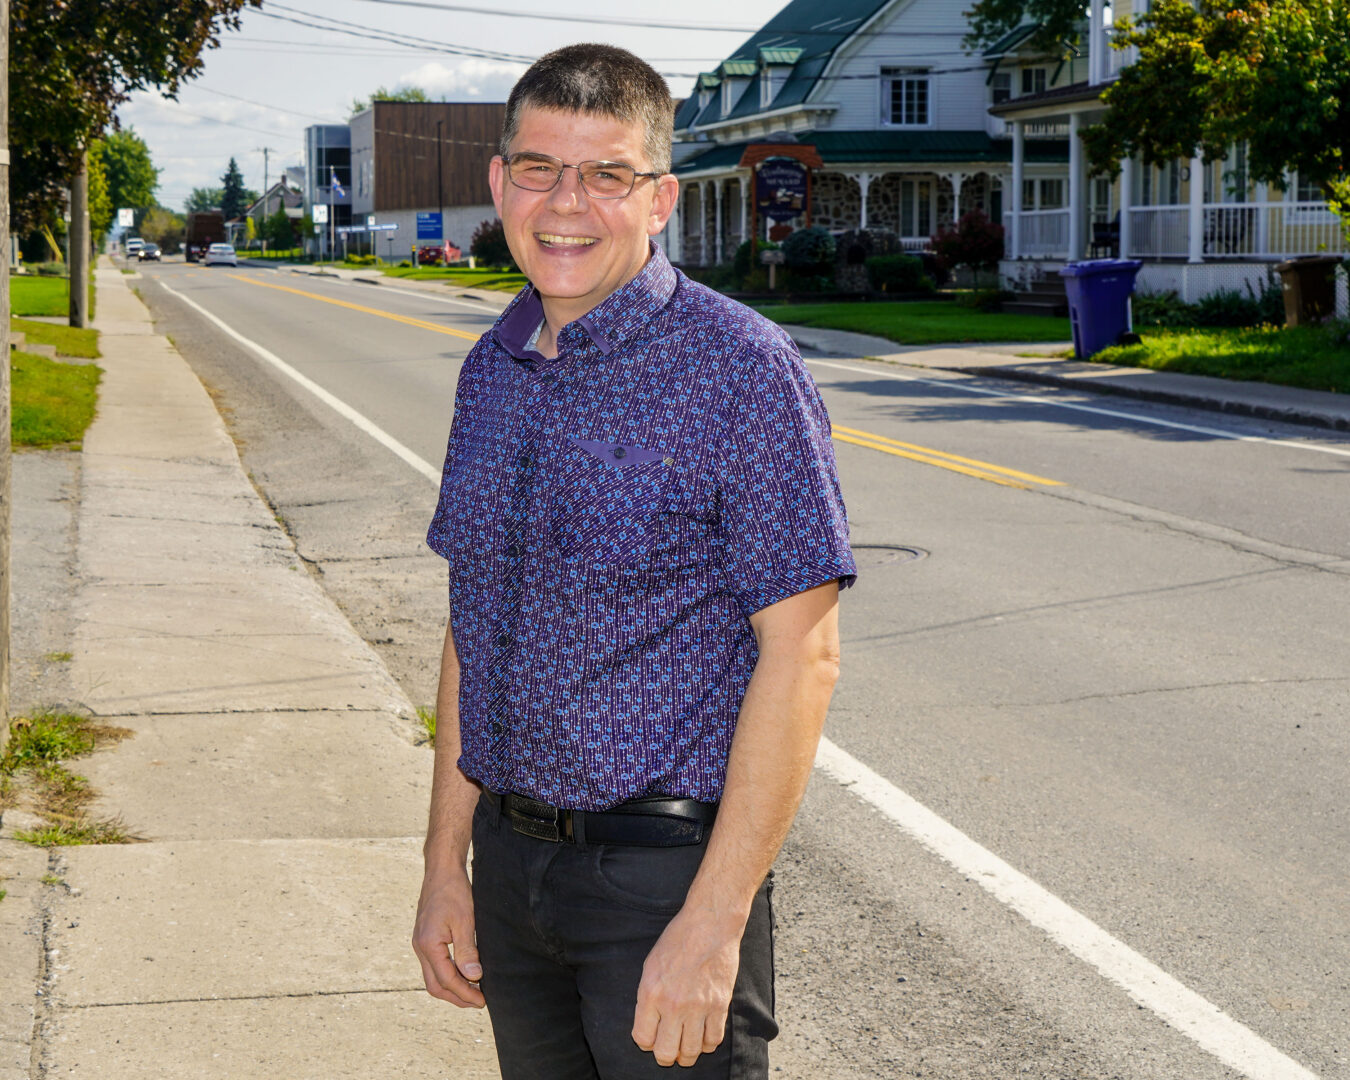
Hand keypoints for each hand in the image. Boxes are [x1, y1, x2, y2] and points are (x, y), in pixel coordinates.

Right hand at [412, 864, 484, 1007]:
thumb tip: (474, 977)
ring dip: (452, 988)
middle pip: (435, 985)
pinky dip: (447, 975)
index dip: (465, 993)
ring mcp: (420, 943)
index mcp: (428, 945)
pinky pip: (433, 965)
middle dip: (457, 997)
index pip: (446, 980)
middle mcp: (420, 947)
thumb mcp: (465, 921)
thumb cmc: (454, 891)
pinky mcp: (424, 939)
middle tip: (478, 1002)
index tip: (482, 1001)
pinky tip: (463, 974)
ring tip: (473, 992)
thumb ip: (467, 951)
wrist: (442, 870)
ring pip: (432, 977)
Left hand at [631, 908, 742, 1066]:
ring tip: (685, 1047)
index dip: (646, 1042)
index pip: (643, 1039)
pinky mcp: (720, 1005)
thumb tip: (649, 1025)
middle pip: (666, 1052)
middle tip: (668, 1050)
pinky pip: (714, 1039)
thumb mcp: (651, 965)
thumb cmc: (678, 940)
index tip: (651, 1037)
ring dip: (687, 1054)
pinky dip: (707, 1043)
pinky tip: (703, 1035)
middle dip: (665, 1056)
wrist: (710, 924)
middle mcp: (673, 1004)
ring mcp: (698, 1007)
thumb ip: (647, 998)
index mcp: (651, 993)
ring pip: (691, 1052)